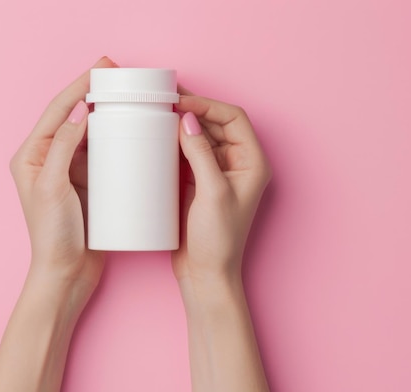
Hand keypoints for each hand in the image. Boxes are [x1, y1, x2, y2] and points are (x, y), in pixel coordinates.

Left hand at [9, 57, 115, 314]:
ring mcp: (70, 171)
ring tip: (127, 98)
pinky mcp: (88, 184)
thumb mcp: (53, 187)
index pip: (57, 111)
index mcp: (32, 156)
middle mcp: (49, 159)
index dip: (79, 86)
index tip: (102, 68)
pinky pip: (102, 154)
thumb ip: (63, 147)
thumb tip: (79, 111)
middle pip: (73, 116)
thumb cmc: (52, 235)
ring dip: (105, 114)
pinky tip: (129, 132)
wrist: (67, 272)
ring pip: (89, 133)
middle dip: (94, 93)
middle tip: (119, 75)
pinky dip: (114, 139)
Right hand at [172, 93, 270, 288]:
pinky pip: (188, 154)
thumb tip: (187, 120)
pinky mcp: (198, 183)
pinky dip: (174, 143)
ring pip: (201, 137)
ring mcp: (216, 173)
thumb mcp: (212, 193)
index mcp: (252, 163)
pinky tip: (159, 137)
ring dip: (183, 125)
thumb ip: (200, 154)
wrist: (205, 273)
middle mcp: (237, 164)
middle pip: (216, 124)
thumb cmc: (219, 240)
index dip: (208, 106)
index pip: (233, 119)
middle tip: (166, 99)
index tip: (182, 102)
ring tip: (160, 112)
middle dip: (194, 110)